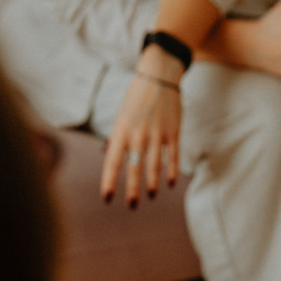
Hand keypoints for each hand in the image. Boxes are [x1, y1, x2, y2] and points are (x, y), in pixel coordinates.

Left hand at [100, 46, 182, 206]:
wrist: (159, 75)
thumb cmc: (136, 97)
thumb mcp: (122, 115)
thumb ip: (118, 137)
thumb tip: (110, 156)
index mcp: (122, 130)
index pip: (112, 161)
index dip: (109, 181)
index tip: (106, 198)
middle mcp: (139, 134)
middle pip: (134, 168)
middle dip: (132, 189)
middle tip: (131, 205)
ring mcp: (158, 134)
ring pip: (154, 166)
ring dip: (152, 184)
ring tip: (150, 196)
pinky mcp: (173, 132)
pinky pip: (173, 157)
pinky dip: (172, 171)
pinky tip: (170, 184)